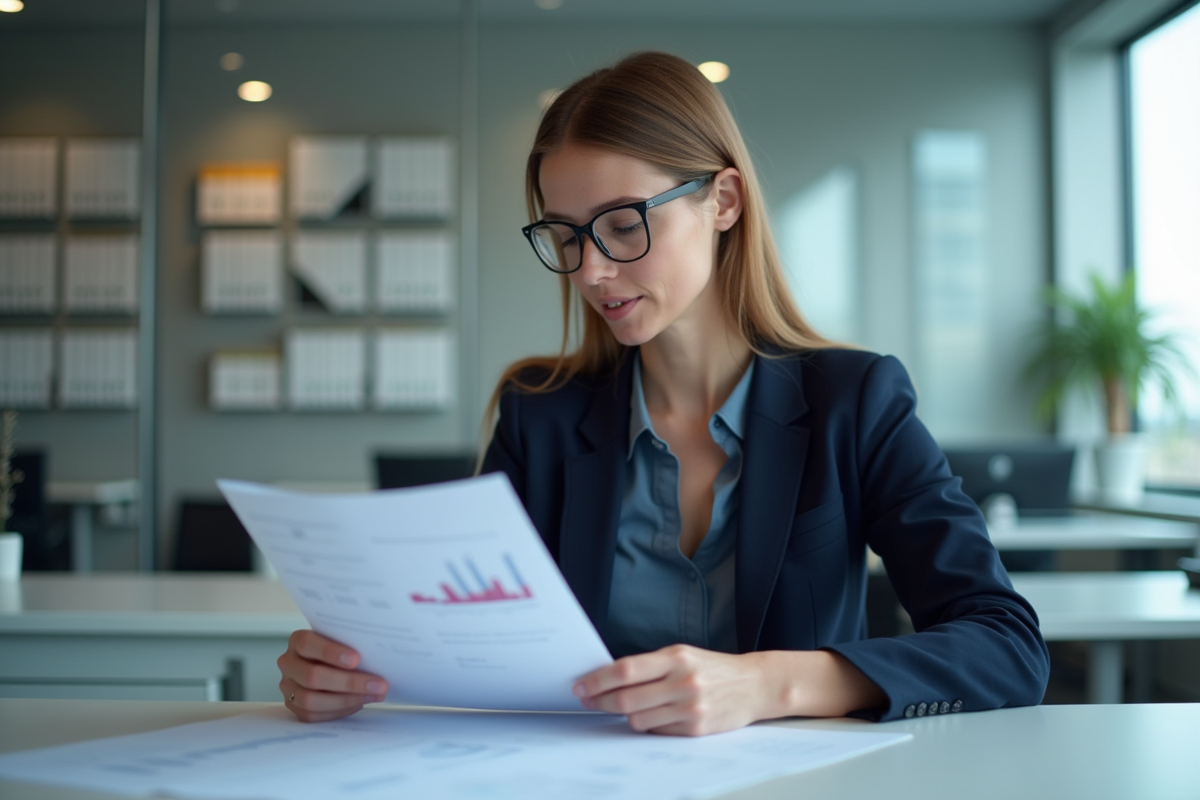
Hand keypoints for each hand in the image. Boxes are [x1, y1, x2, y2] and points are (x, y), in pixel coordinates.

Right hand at [277, 630, 388, 722]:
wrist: (329, 664)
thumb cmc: (341, 649)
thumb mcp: (344, 639)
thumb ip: (354, 641)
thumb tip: (381, 647)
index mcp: (298, 641)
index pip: (308, 644)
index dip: (330, 652)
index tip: (356, 659)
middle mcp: (289, 663)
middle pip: (312, 676)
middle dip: (349, 682)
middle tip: (378, 684)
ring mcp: (288, 686)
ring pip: (310, 700)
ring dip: (347, 699)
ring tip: (374, 695)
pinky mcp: (294, 706)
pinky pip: (312, 715)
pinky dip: (339, 710)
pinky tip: (359, 702)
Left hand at [572, 645, 770, 735]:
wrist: (753, 685)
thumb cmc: (713, 668)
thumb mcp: (682, 655)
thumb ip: (650, 665)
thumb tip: (611, 678)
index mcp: (676, 658)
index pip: (626, 670)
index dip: (598, 680)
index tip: (581, 685)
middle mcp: (682, 682)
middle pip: (627, 699)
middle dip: (601, 701)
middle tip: (589, 701)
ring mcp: (690, 707)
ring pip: (638, 720)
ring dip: (625, 716)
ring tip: (625, 708)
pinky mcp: (696, 729)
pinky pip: (657, 731)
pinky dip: (647, 725)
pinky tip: (651, 715)